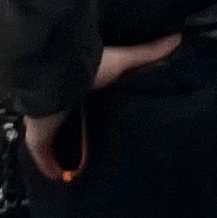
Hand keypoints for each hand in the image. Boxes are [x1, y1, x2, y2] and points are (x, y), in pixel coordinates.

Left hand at [21, 36, 184, 180]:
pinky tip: (59, 180)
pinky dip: (49, 168)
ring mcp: (48, 124)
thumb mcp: (123, 61)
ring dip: (62, 154)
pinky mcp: (39, 139)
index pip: (84, 101)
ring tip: (80, 170)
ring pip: (54, 142)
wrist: (60, 79)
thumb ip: (147, 54)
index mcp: (78, 88)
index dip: (91, 108)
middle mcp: (62, 106)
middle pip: (68, 123)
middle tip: (95, 150)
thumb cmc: (90, 68)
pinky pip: (42, 158)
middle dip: (76, 134)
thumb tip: (178, 37)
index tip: (104, 119)